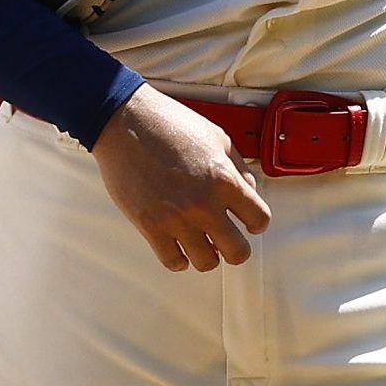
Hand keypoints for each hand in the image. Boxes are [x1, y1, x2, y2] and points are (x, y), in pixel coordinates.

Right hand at [91, 85, 271, 272]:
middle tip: (229, 239)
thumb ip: (238, 168)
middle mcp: (203, 204)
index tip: (249, 223)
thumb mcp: (219, 138)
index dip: (256, 223)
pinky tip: (179, 244)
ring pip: (206, 262)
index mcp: (224, 179)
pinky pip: (173, 261)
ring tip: (202, 241)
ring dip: (207, 254)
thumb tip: (250, 191)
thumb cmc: (170, 124)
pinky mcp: (150, 226)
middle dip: (237, 248)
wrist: (127, 122)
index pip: (259, 219)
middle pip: (237, 252)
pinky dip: (179, 258)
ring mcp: (176, 218)